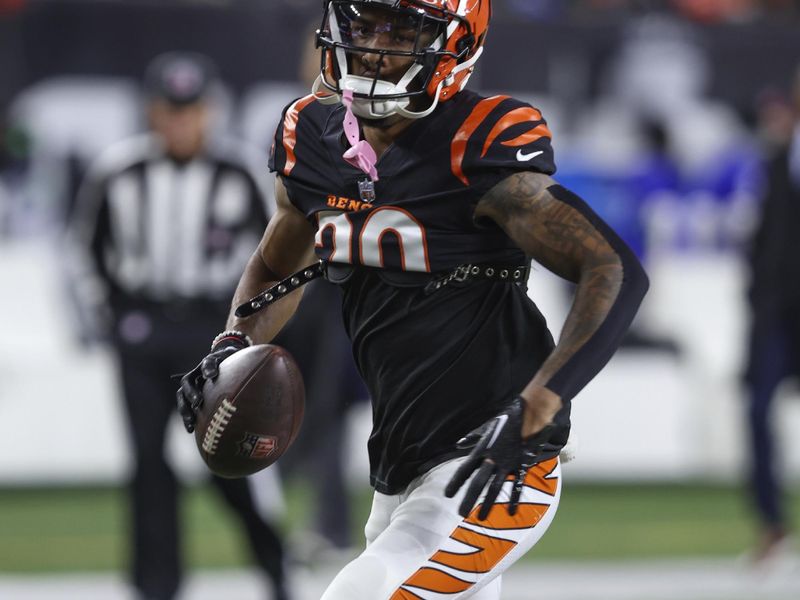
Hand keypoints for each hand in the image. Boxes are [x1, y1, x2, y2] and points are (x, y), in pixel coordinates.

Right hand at [176, 331, 250, 432]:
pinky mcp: (193, 390)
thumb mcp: (248, 360)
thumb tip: (280, 381)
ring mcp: (195, 380)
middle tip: (198, 402)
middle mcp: (200, 370)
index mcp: (214, 360)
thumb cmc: (241, 360)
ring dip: (186, 407)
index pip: (209, 361)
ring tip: (191, 423)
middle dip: (192, 392)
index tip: (212, 376)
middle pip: (189, 380)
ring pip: (183, 393)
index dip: (209, 368)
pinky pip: (186, 403)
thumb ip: (257, 368)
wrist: (229, 352)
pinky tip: (193, 430)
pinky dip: (189, 416)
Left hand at [444, 397, 561, 519]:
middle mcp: (492, 459)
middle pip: (477, 483)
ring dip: (487, 504)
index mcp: (481, 450)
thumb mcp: (487, 427)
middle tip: (460, 513)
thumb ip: (473, 438)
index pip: (464, 469)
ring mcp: (507, 464)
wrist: (529, 416)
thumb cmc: (507, 420)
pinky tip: (512, 512)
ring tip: (480, 518)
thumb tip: (459, 444)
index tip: (447, 495)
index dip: (455, 483)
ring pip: (495, 488)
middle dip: (468, 499)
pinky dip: (514, 499)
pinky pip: (518, 486)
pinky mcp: (521, 466)